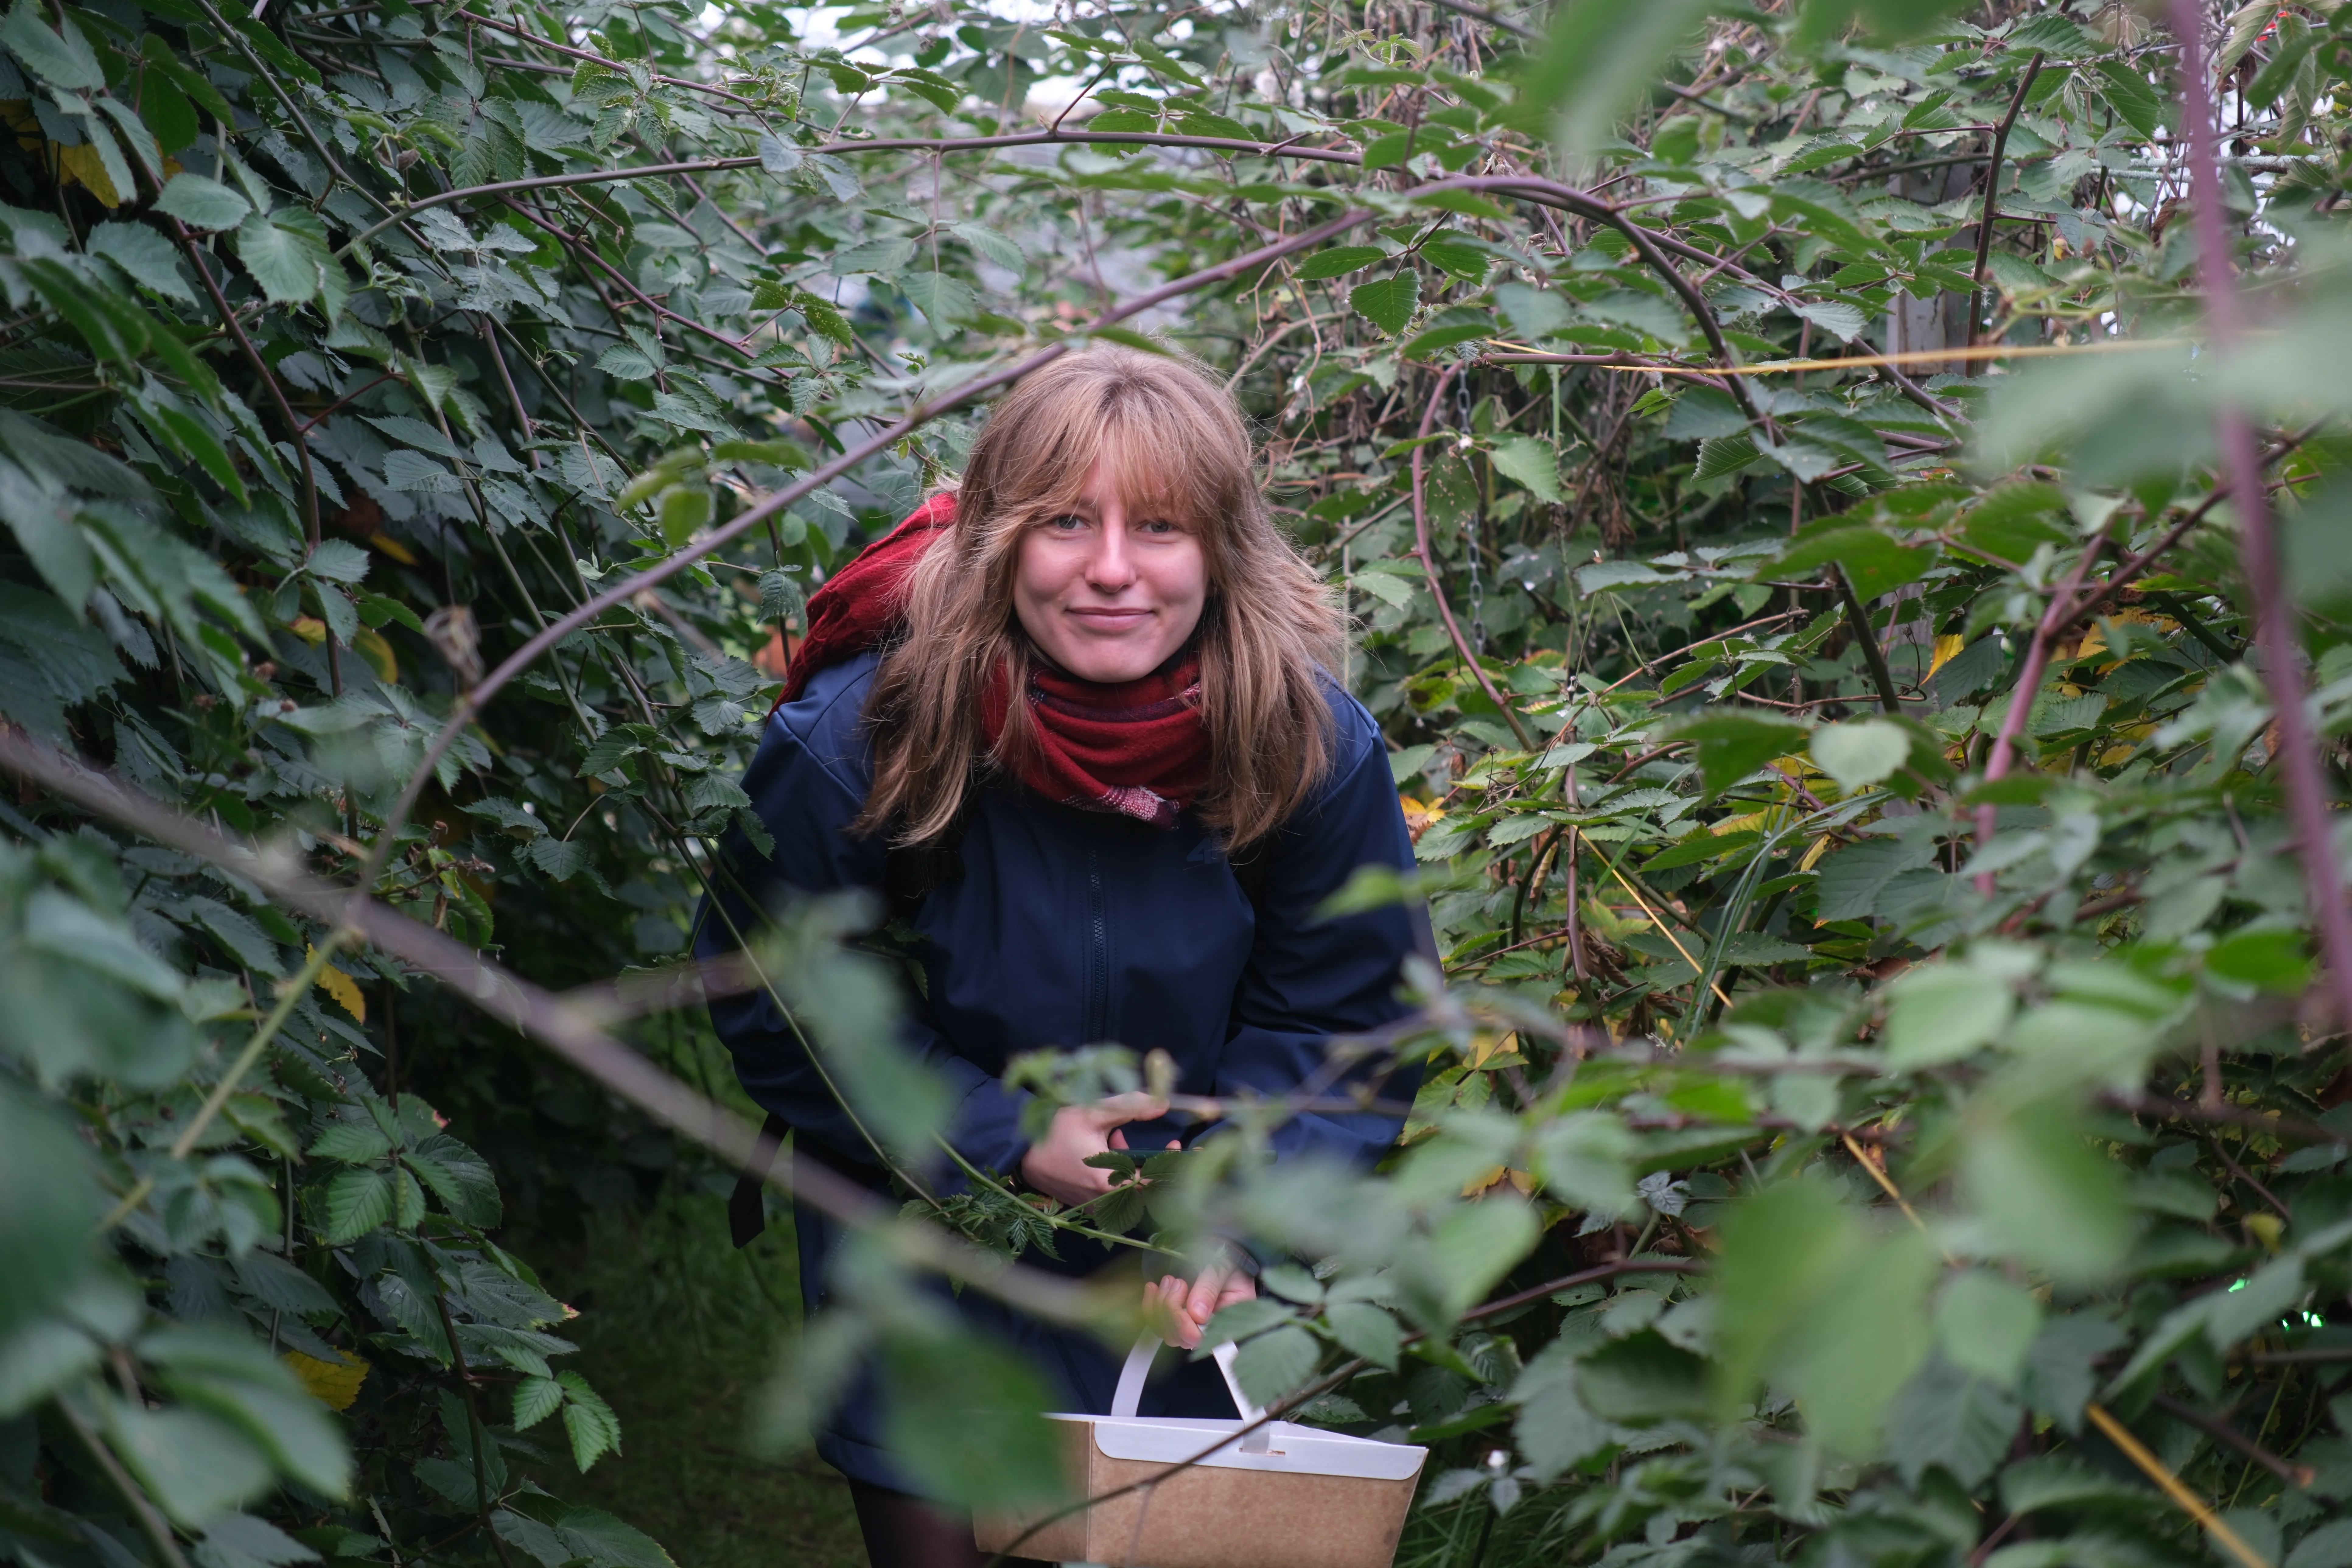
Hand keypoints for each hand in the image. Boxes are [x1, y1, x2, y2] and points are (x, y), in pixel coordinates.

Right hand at [1018, 1092, 1169, 1206]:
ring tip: (1110, 1136)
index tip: (1174, 1144)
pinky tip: (1098, 1149)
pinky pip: (1109, 1189)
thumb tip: (1163, 1102)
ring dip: (1125, 1161)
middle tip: (1125, 1134)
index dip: (1170, 1164)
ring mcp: (1091, 1204)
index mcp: (1108, 1183)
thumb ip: (1131, 1106)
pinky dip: (1112, 1169)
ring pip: (1125, 1185)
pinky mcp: (1082, 1202)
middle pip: (1141, 1184)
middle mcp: (1102, 1200)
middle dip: (1141, 1157)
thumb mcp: (1093, 1111)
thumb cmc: (1055, 1130)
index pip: (1154, 1182)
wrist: (1018, 1149)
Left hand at [1145, 1255, 1256, 1349]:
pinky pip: (1157, 1323)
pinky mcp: (1178, 1319)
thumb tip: (1197, 1315)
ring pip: (1165, 1331)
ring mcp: (1192, 1325)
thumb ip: (1209, 1288)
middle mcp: (1209, 1329)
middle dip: (1171, 1308)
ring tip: (1170, 1280)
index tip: (1181, 1291)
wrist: (1220, 1250)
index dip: (1183, 1323)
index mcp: (1229, 1319)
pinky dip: (1150, 1305)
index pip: (1201, 1338)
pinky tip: (1153, 1288)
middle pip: (1179, 1338)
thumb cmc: (1226, 1256)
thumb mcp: (1221, 1266)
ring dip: (1161, 1304)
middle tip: (1178, 1282)